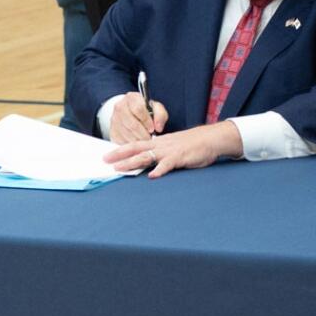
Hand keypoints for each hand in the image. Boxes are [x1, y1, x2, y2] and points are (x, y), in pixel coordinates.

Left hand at [105, 122, 242, 178]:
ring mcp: (169, 151)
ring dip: (132, 163)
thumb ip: (160, 153)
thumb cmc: (192, 144)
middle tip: (105, 160)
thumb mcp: (172, 147)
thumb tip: (148, 162)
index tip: (108, 155)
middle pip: (136, 149)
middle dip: (119, 155)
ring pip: (147, 156)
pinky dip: (160, 170)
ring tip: (120, 168)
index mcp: (158, 143)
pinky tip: (152, 176)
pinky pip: (168, 164)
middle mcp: (160, 145)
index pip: (136, 145)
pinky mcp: (180, 157)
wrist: (210, 138)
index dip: (121, 149)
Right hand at [109, 91, 167, 143]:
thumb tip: (158, 128)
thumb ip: (160, 115)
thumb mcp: (156, 109)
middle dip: (143, 134)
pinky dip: (130, 144)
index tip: (152, 129)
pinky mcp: (112, 130)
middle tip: (150, 139)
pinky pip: (121, 141)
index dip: (146, 121)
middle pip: (132, 124)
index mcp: (132, 97)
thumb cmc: (146, 111)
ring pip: (127, 134)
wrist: (132, 113)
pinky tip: (136, 141)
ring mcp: (114, 119)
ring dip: (138, 140)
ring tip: (144, 140)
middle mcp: (120, 106)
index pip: (138, 109)